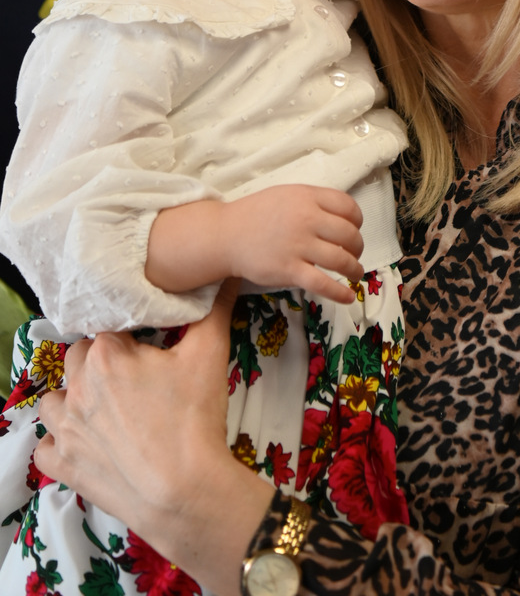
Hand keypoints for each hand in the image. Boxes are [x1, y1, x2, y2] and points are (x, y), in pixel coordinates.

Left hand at [35, 280, 273, 594]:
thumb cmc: (194, 421)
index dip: (130, 335)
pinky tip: (87, 441)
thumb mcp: (209, 354)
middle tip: (134, 377)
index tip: (147, 347)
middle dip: (101, 362)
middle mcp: (78, 386)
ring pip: (54, 399)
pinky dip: (60, 442)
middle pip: (79, 357)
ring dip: (73, 398)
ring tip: (106, 407)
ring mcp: (65, 428)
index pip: (109, 327)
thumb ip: (213, 309)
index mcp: (107, 354)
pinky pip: (45, 446)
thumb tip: (225, 276)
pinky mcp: (63, 465)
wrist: (185, 492)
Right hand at [221, 185, 363, 302]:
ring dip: (354, 269)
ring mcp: (297, 245)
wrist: (225, 235)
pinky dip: (340, 292)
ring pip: (341, 260)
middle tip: (354, 254)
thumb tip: (342, 216)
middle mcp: (306, 219)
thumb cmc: (256, 214)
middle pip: (349, 235)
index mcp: (307, 197)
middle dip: (358, 248)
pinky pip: (322, 284)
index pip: (348, 207)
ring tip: (355, 273)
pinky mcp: (289, 270)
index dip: (358, 221)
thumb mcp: (286, 195)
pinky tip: (348, 297)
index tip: (355, 230)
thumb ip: (313, 202)